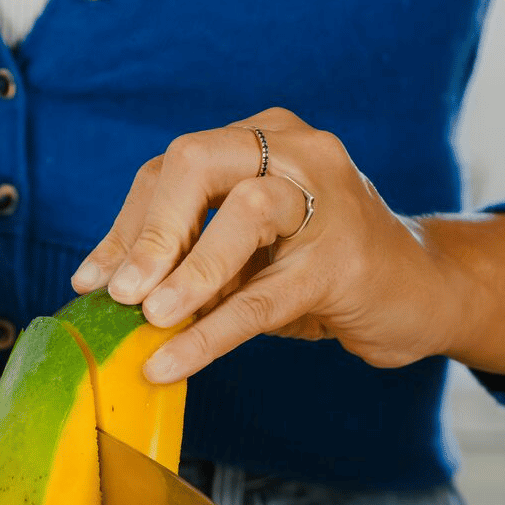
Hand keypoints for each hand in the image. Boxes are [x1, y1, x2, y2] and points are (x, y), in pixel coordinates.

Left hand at [70, 107, 467, 383]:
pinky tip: (171, 363)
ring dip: (187, 271)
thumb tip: (105, 292)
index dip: (127, 226)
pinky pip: (264, 297)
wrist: (415, 293)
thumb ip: (184, 261)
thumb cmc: (314, 272)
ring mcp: (328, 198)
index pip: (173, 169)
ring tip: (150, 318)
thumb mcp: (241, 257)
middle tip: (119, 292)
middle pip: (200, 164)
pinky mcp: (345, 259)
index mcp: (259, 142)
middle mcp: (294, 151)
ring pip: (243, 217)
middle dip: (152, 230)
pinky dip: (210, 334)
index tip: (90, 281)